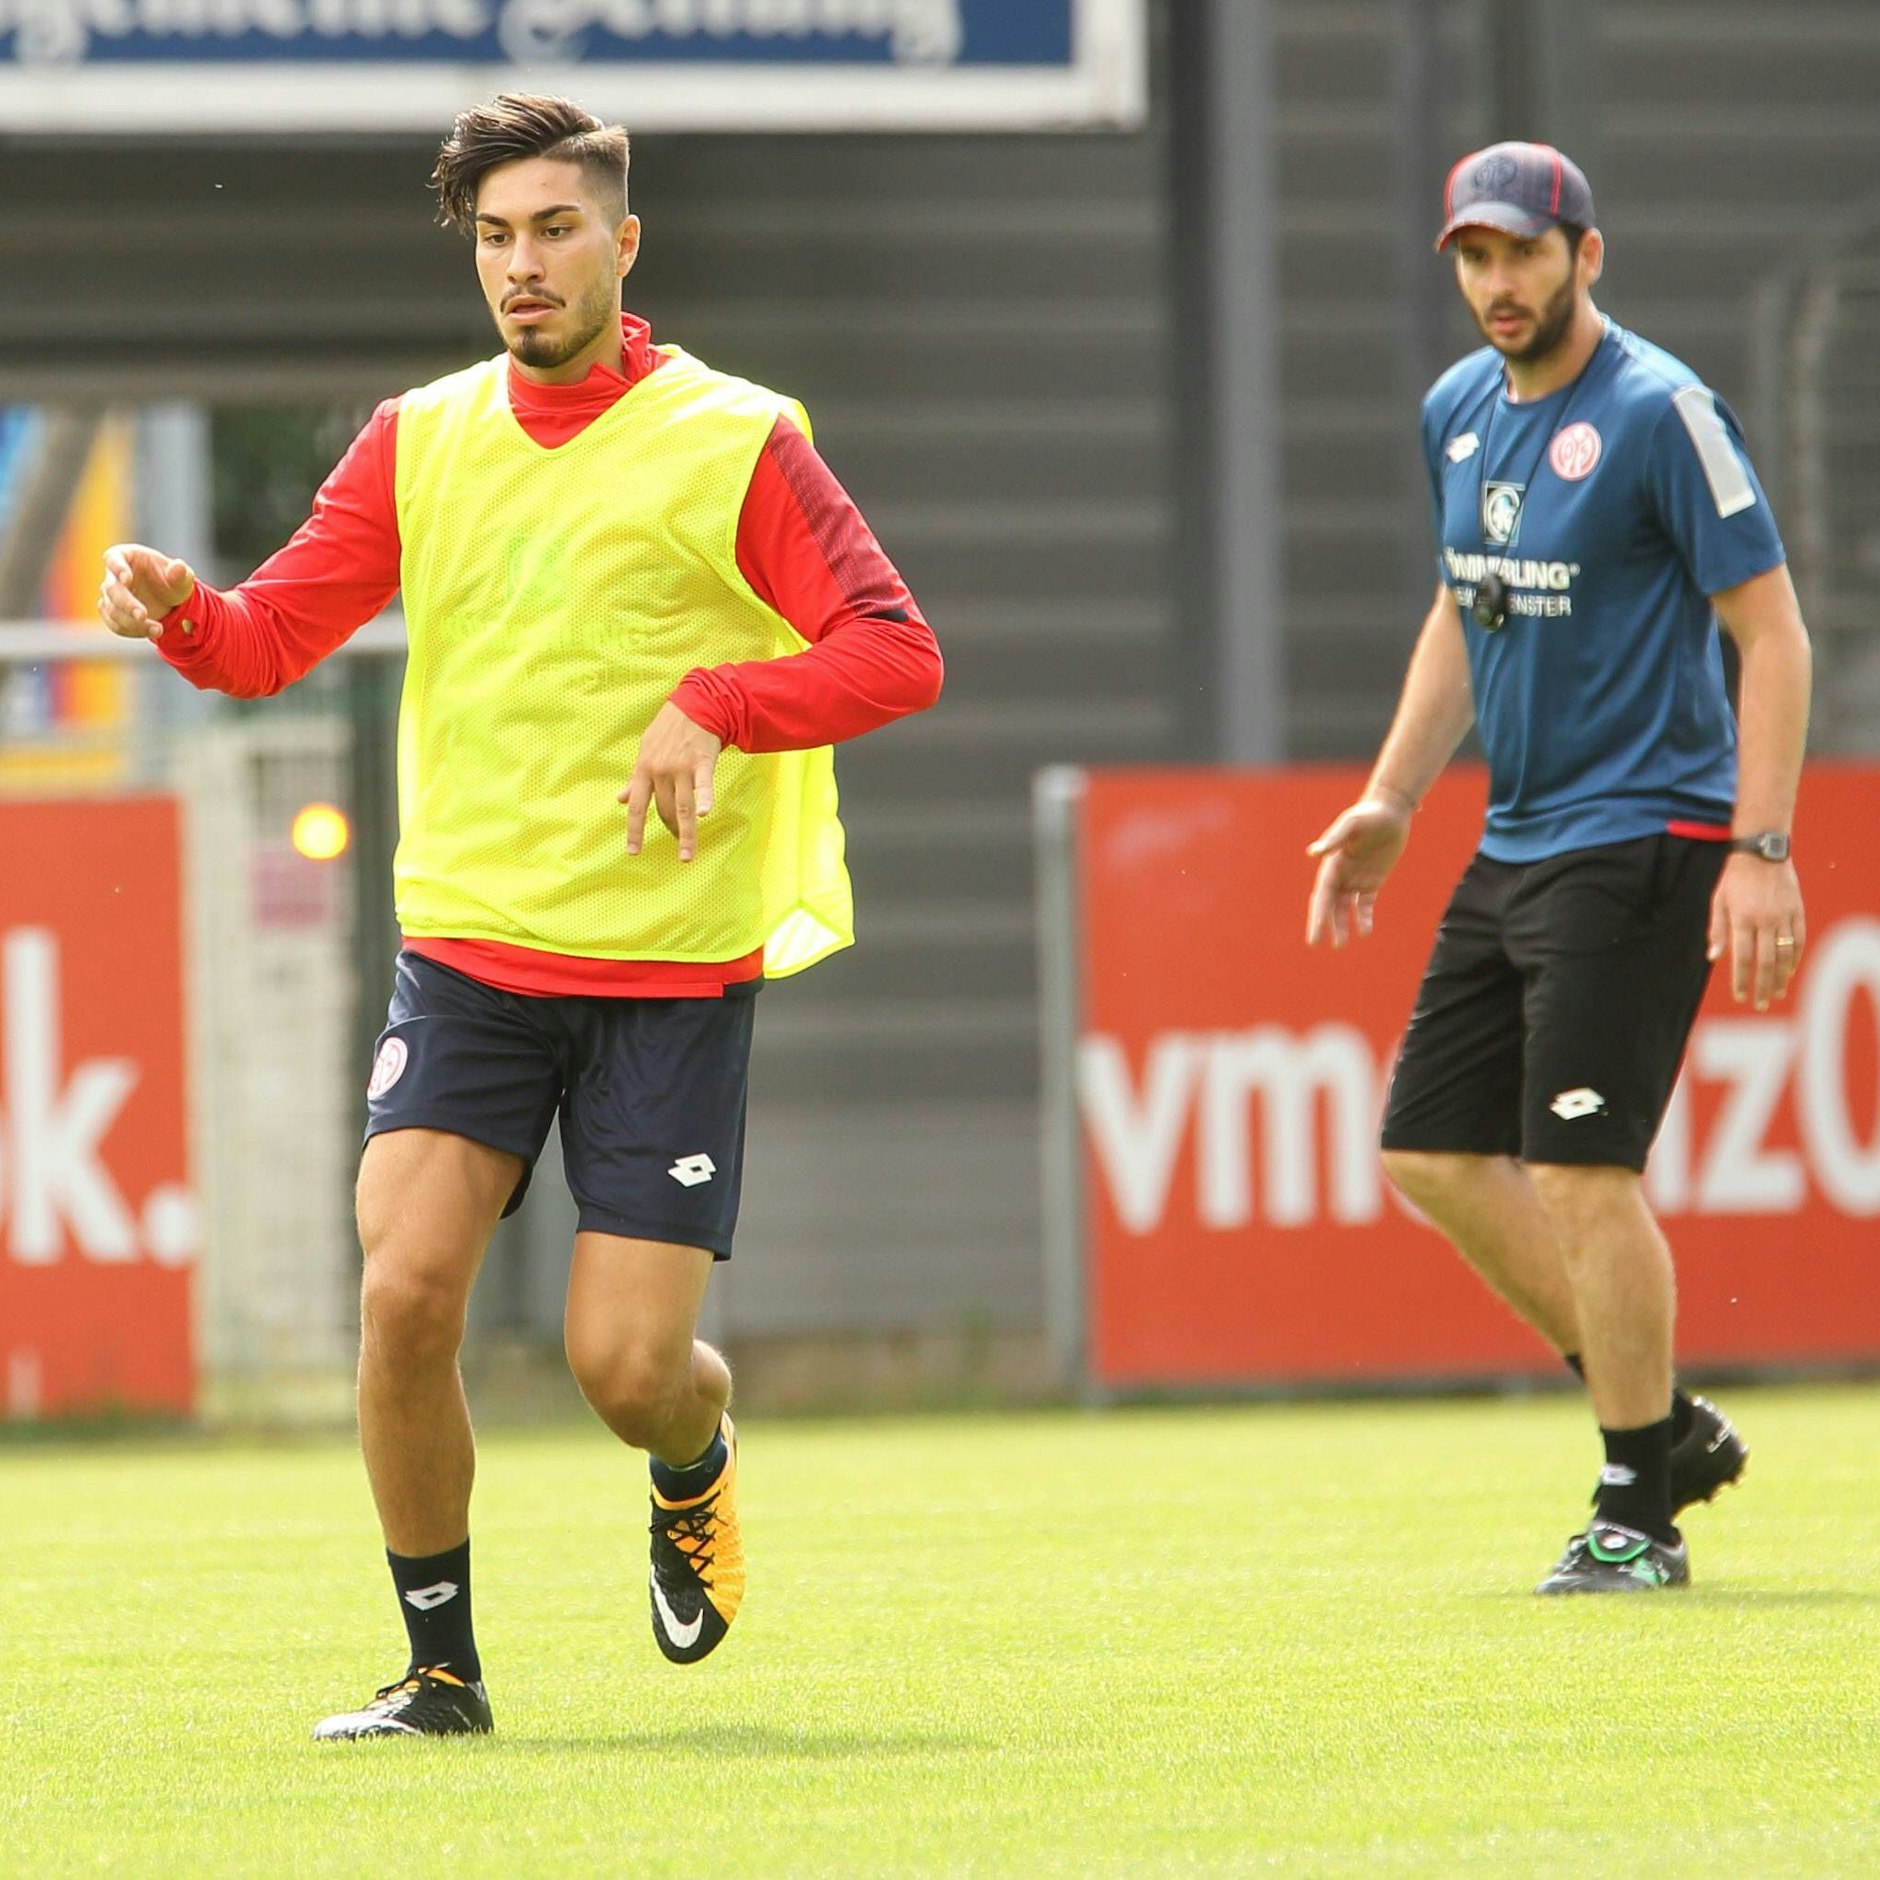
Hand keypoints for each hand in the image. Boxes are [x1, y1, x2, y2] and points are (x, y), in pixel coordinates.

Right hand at [99, 544, 195, 640]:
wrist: (171, 602)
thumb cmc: (173, 581)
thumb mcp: (181, 577)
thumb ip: (180, 573)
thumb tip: (179, 567)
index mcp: (126, 557)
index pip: (114, 558)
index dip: (118, 568)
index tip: (127, 578)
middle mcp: (114, 576)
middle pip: (112, 589)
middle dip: (126, 604)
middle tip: (142, 615)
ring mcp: (111, 595)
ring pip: (112, 610)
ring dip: (132, 622)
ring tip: (158, 629)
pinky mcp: (112, 613)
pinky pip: (115, 624)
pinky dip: (132, 631)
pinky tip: (151, 632)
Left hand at [620, 702, 722, 862]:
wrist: (695, 706)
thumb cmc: (669, 730)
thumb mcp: (645, 751)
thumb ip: (636, 778)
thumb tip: (620, 799)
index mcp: (644, 770)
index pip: (636, 807)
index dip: (634, 831)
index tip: (633, 851)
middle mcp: (660, 771)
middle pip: (664, 810)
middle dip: (670, 831)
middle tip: (678, 848)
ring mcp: (681, 768)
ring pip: (682, 806)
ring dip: (685, 833)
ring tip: (686, 854)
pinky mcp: (702, 763)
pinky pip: (704, 785)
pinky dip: (705, 799)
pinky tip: (705, 814)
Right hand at [1305, 796, 1413, 946]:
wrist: (1391, 811)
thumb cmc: (1369, 814)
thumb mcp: (1351, 824)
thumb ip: (1334, 839)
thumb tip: (1313, 853)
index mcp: (1332, 864)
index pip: (1322, 895)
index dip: (1318, 915)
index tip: (1315, 933)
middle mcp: (1341, 874)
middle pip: (1329, 904)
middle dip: (1323, 924)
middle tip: (1318, 944)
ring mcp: (1356, 878)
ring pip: (1345, 908)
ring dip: (1342, 925)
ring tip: (1341, 945)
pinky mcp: (1373, 881)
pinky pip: (1365, 903)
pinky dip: (1364, 917)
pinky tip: (1365, 931)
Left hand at [1708, 852, 1804, 1010]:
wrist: (1762, 853)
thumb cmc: (1734, 878)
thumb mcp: (1718, 901)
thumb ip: (1717, 930)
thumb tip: (1713, 958)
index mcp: (1742, 919)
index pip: (1742, 958)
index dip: (1741, 980)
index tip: (1740, 996)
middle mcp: (1764, 920)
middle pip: (1766, 962)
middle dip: (1762, 986)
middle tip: (1759, 1004)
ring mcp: (1783, 916)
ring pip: (1785, 954)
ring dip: (1781, 977)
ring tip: (1776, 993)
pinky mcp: (1797, 910)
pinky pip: (1799, 939)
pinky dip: (1795, 957)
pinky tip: (1790, 971)